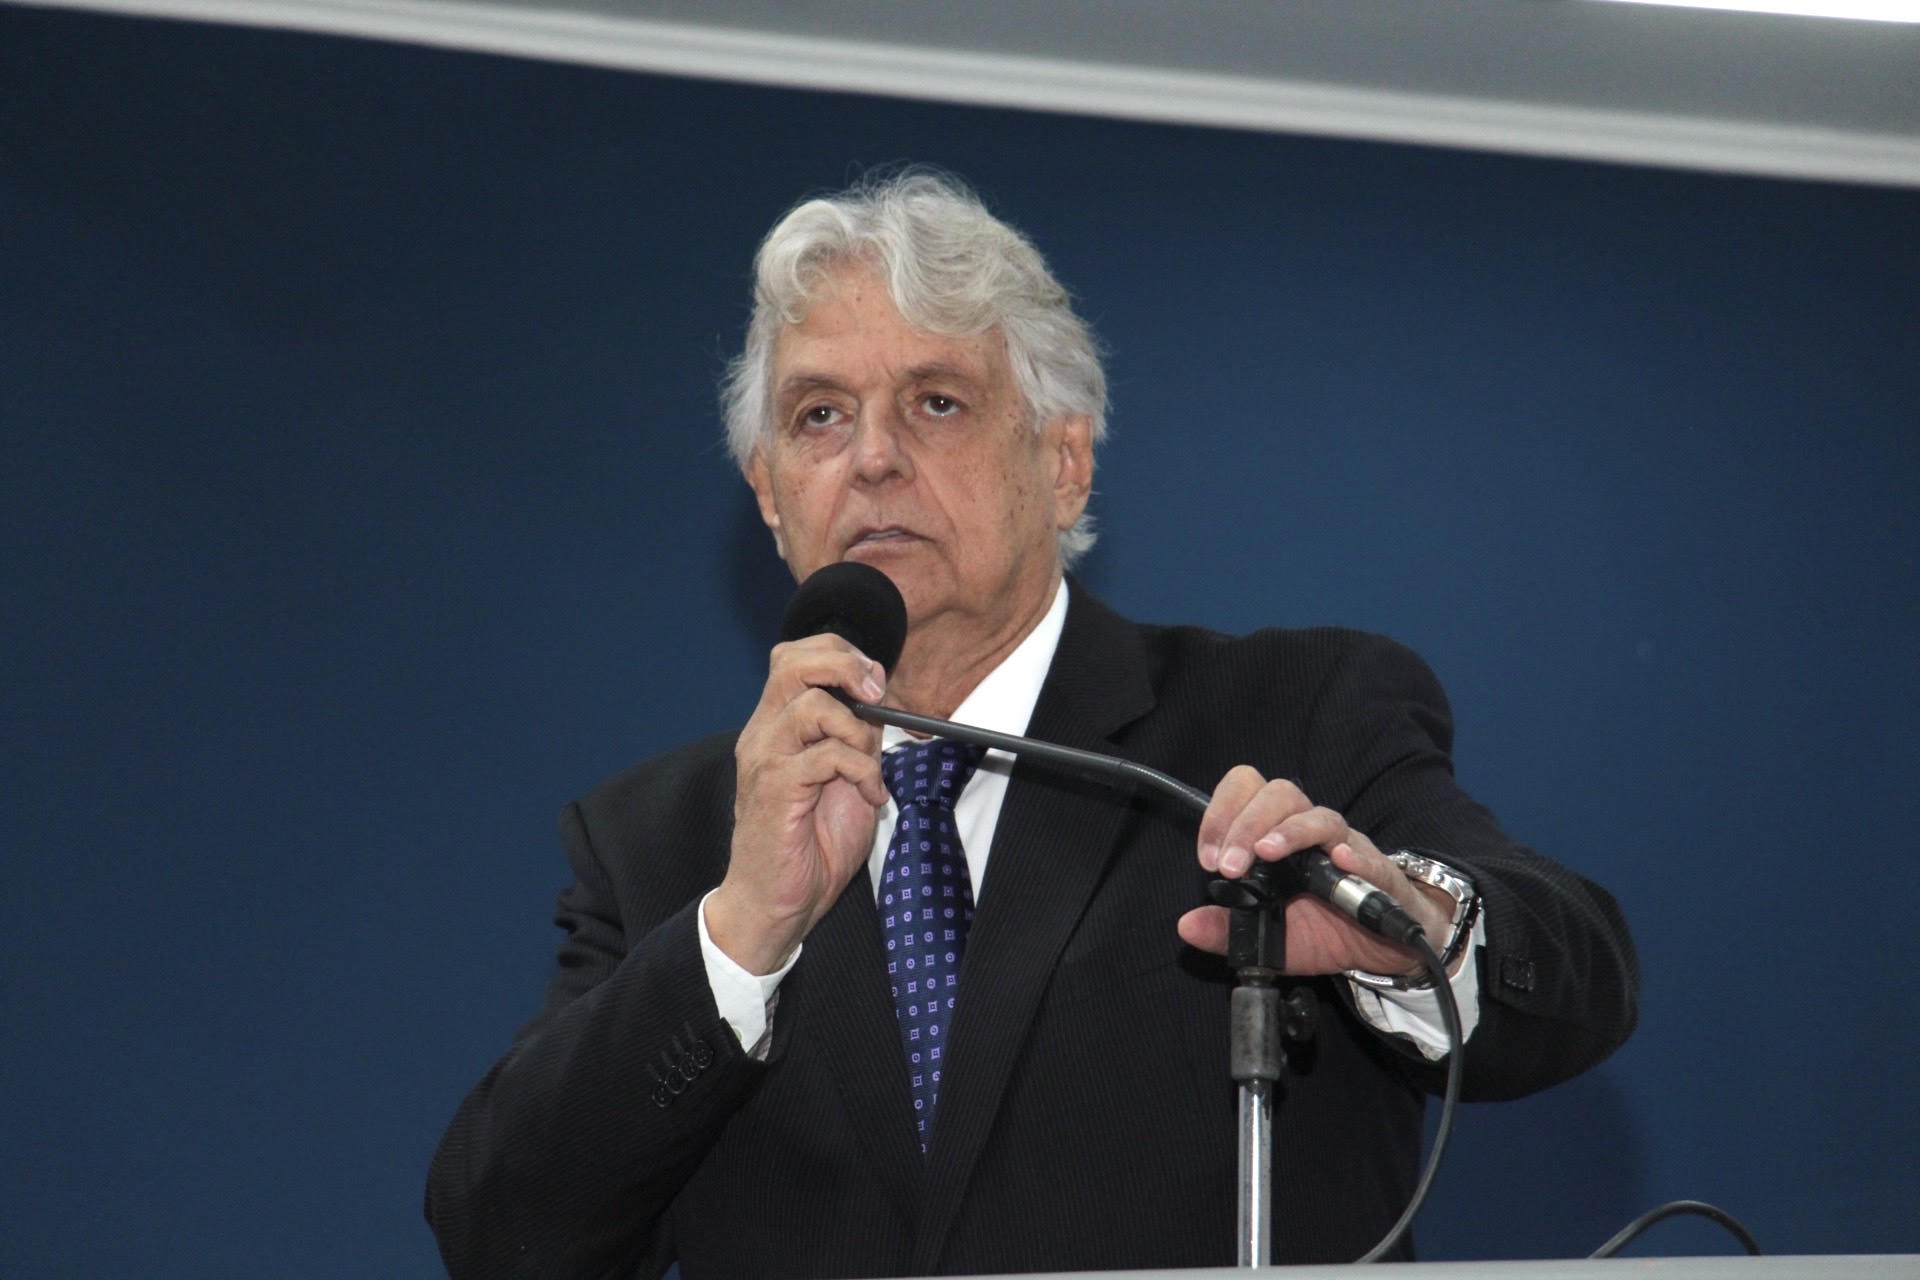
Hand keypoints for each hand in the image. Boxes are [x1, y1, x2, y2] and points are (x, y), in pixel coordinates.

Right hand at [706, 635, 890, 974]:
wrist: (775, 905)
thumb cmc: (809, 848)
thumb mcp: (847, 780)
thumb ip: (857, 740)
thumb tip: (882, 709)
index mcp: (776, 726)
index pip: (795, 657)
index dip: (840, 655)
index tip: (876, 681)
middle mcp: (763, 734)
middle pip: (793, 661)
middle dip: (846, 668)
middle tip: (877, 696)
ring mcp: (765, 759)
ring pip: (812, 704)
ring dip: (858, 731)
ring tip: (869, 769)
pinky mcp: (774, 788)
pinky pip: (827, 756)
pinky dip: (862, 771)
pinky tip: (870, 797)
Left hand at [1175, 766, 1453, 978]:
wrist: (1385, 946)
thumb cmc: (1325, 928)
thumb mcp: (1270, 938)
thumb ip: (1227, 931)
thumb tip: (1186, 925)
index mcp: (1277, 835)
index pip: (1246, 793)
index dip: (1220, 814)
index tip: (1207, 859)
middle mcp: (1308, 830)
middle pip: (1279, 793)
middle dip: (1246, 824)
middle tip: (1228, 867)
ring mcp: (1344, 845)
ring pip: (1317, 815)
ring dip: (1288, 831)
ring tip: (1266, 853)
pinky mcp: (1377, 870)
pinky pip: (1365, 853)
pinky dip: (1352, 853)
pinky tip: (1338, 860)